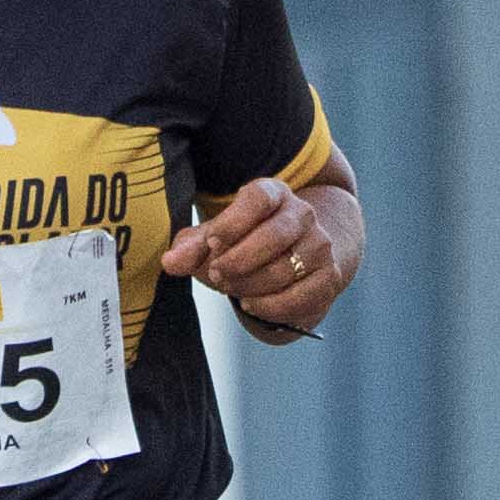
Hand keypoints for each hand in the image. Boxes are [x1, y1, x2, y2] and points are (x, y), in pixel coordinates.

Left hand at [158, 166, 352, 338]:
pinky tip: (251, 303)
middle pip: (273, 236)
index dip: (232, 222)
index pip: (258, 199)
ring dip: (249, 285)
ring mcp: (320, 245)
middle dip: (237, 261)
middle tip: (216, 274)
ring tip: (231, 288)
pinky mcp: (329, 276)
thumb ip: (191, 248)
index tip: (212, 243)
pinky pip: (300, 296)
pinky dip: (270, 306)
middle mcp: (302, 214)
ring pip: (284, 269)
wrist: (297, 255)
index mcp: (273, 193)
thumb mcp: (216, 239)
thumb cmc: (246, 242)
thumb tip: (171, 262)